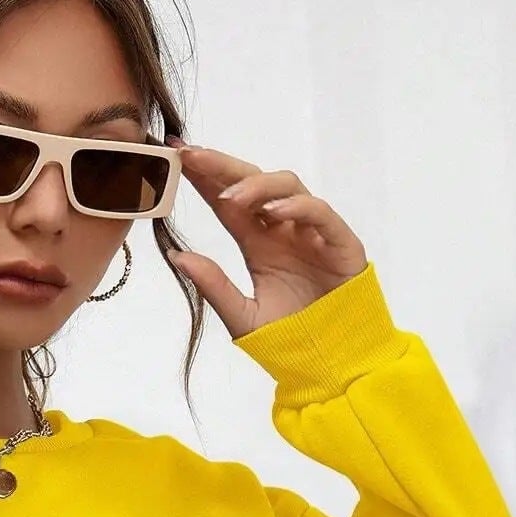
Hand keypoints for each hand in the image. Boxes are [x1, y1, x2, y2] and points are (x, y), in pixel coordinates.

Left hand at [165, 140, 367, 338]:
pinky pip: (319, 212)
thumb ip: (213, 286)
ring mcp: (311, 231)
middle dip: (222, 166)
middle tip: (192, 156)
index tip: (177, 157)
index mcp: (257, 242)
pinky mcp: (339, 241)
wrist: (329, 360)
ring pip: (287, 186)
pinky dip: (297, 207)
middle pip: (253, 182)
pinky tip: (273, 212)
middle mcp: (283, 229)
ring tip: (230, 197)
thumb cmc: (289, 337)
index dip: (204, 177)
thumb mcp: (241, 316)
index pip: (227, 201)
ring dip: (257, 185)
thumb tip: (176, 257)